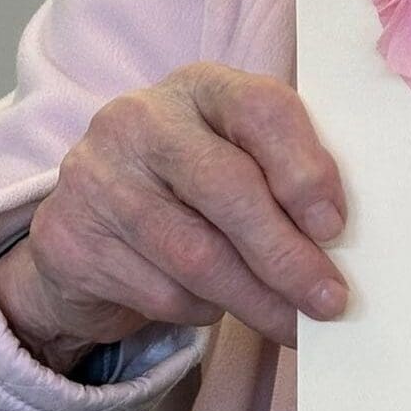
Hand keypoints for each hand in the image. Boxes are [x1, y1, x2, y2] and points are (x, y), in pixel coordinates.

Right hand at [0, 65, 347, 372]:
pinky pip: (160, 292)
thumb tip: (339, 240)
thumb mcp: (238, 153)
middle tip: (329, 299)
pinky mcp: (71, 241)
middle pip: (228, 190)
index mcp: (201, 86)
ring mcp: (97, 179)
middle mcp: (140, 120)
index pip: (261, 110)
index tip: (334, 227)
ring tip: (294, 324)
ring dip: (256, 300)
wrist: (90, 215)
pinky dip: (205, 310)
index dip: (303, 169)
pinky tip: (221, 307)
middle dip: (286, 256)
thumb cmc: (194, 178)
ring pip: (196, 255)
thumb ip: (284, 174)